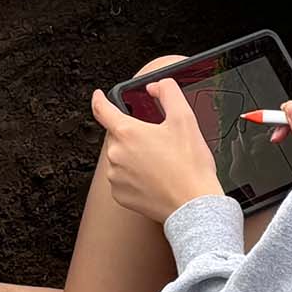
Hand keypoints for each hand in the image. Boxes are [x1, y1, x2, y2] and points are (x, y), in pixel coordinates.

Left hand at [90, 81, 224, 222]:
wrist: (193, 204)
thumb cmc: (189, 166)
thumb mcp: (184, 119)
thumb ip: (168, 93)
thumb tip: (156, 87)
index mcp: (127, 133)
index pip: (102, 110)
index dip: (99, 99)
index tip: (98, 96)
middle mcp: (116, 155)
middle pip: (118, 136)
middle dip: (134, 136)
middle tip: (159, 144)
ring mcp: (116, 177)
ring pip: (120, 158)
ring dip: (135, 157)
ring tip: (161, 164)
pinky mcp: (120, 195)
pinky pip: (123, 179)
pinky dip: (135, 177)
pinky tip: (155, 179)